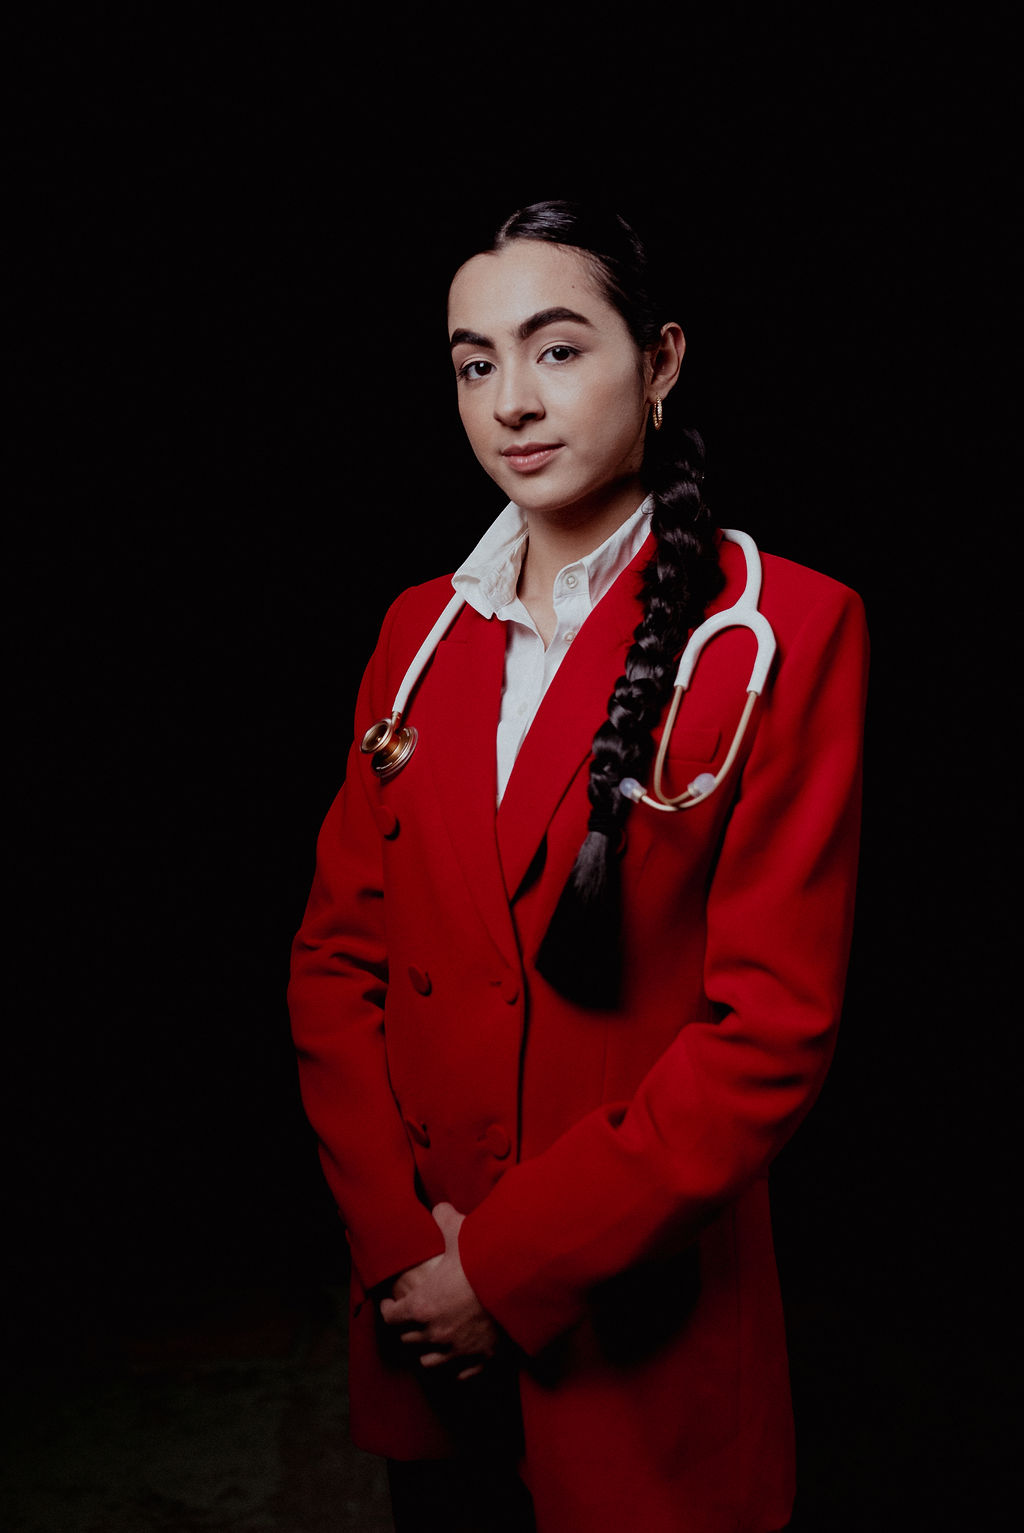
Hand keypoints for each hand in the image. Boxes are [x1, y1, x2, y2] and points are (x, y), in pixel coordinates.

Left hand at [379, 1203, 499, 1379]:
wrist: (521, 1288)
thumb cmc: (484, 1261)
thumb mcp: (460, 1233)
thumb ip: (444, 1219)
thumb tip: (439, 1206)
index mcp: (422, 1306)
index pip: (392, 1316)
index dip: (389, 1308)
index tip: (390, 1301)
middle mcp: (435, 1333)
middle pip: (409, 1338)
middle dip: (408, 1327)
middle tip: (412, 1316)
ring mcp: (458, 1351)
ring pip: (430, 1361)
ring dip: (427, 1350)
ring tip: (431, 1339)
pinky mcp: (481, 1360)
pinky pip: (460, 1373)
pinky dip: (456, 1367)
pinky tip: (457, 1357)